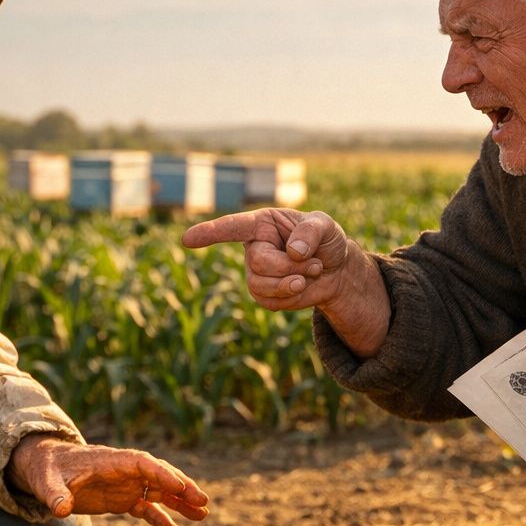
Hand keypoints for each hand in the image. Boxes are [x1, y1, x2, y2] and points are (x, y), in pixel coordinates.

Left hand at [6, 435, 209, 525]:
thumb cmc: (47, 470)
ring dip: (180, 502)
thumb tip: (60, 509)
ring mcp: (125, 484)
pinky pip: (146, 506)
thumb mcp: (47, 482)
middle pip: (160, 475)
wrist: (45, 468)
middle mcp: (124, 471)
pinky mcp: (121, 498)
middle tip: (203, 502)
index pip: (144, 464)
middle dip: (182, 487)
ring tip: (202, 514)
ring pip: (159, 491)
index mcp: (112, 461)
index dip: (163, 474)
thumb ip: (55, 495)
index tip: (181, 487)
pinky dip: (160, 517)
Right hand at [181, 208, 389, 355]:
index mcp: (262, 223)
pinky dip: (292, 297)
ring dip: (294, 282)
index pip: (232, 227)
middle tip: (315, 262)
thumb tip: (293, 250)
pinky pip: (269, 302)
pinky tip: (303, 286)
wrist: (337, 271)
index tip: (187, 239)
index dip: (210, 233)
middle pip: (258, 263)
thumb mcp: (326, 226)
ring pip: (261, 285)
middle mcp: (253, 247)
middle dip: (291, 267)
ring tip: (313, 271)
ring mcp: (255, 273)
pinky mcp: (263, 295)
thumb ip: (312, 231)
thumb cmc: (326, 241)